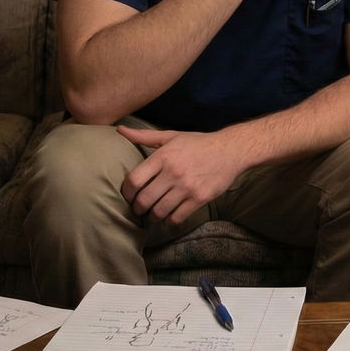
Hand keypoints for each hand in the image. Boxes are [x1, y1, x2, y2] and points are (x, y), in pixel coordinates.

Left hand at [117, 127, 245, 225]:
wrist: (230, 150)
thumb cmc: (198, 143)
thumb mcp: (170, 136)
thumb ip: (143, 136)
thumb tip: (119, 130)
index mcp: (163, 156)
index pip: (134, 180)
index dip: (126, 192)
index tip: (128, 196)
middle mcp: (173, 172)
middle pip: (144, 200)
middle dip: (137, 208)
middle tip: (138, 209)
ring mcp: (187, 187)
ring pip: (159, 211)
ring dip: (152, 217)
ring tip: (152, 215)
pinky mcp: (200, 198)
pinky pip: (177, 217)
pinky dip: (169, 221)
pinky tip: (169, 216)